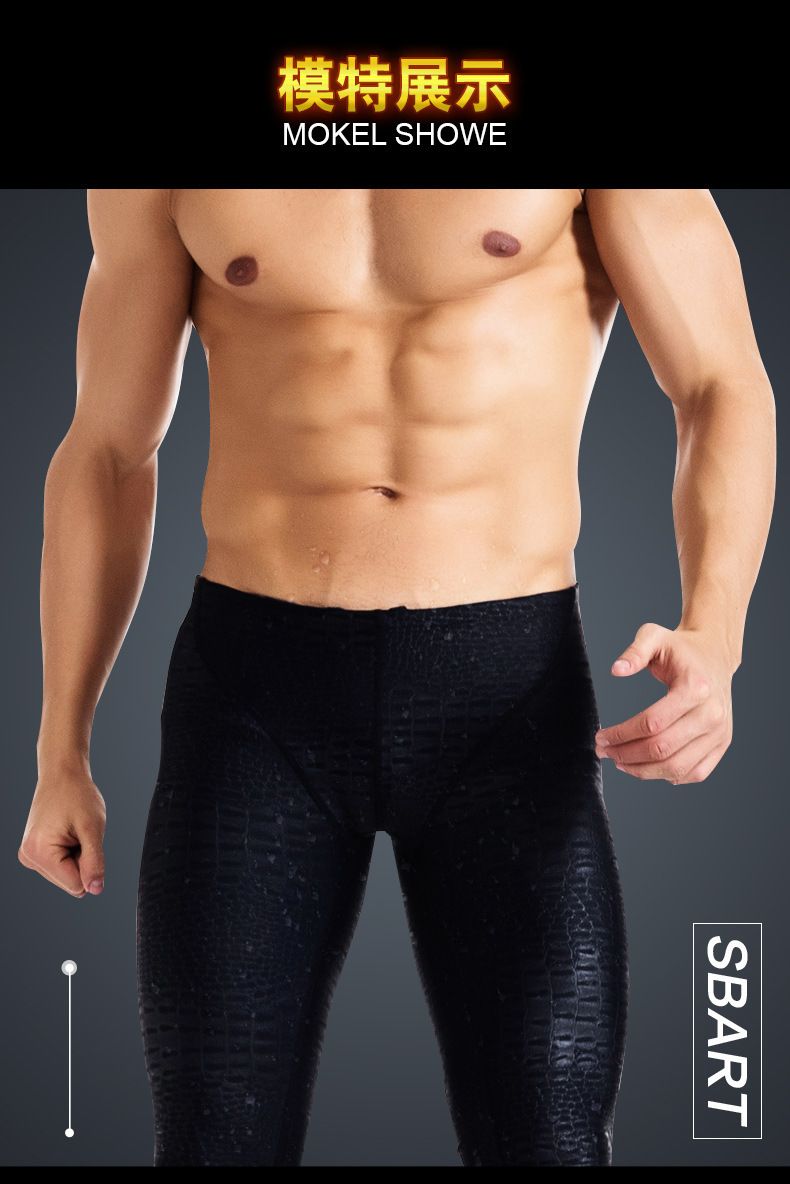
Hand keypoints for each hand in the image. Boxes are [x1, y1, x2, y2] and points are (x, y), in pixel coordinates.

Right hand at [19, 767, 106, 896]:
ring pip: (66, 875)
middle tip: (79, 833)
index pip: (76, 885)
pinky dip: (69, 851)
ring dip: (76, 855)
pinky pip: (60, 865)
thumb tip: (95, 890)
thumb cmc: (77, 795)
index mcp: (40, 854)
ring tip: (72, 830)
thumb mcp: (92, 828)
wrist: (62, 774)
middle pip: (70, 882)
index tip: (84, 839)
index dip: (89, 865)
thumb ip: (94, 861)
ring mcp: (29, 855)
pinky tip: (66, 831)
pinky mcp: (33, 851)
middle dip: (81, 859)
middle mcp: (29, 858)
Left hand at [595, 622, 733, 783]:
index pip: (652, 722)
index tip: (600, 737)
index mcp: (696, 688)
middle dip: (626, 754)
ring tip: (619, 761)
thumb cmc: (680, 648)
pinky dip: (667, 776)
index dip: (621, 734)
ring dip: (642, 770)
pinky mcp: (721, 744)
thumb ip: (634, 652)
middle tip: (604, 751)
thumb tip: (616, 670)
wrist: (714, 655)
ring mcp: (720, 732)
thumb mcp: (654, 636)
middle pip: (662, 749)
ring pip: (677, 767)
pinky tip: (646, 766)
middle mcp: (712, 713)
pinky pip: (694, 773)